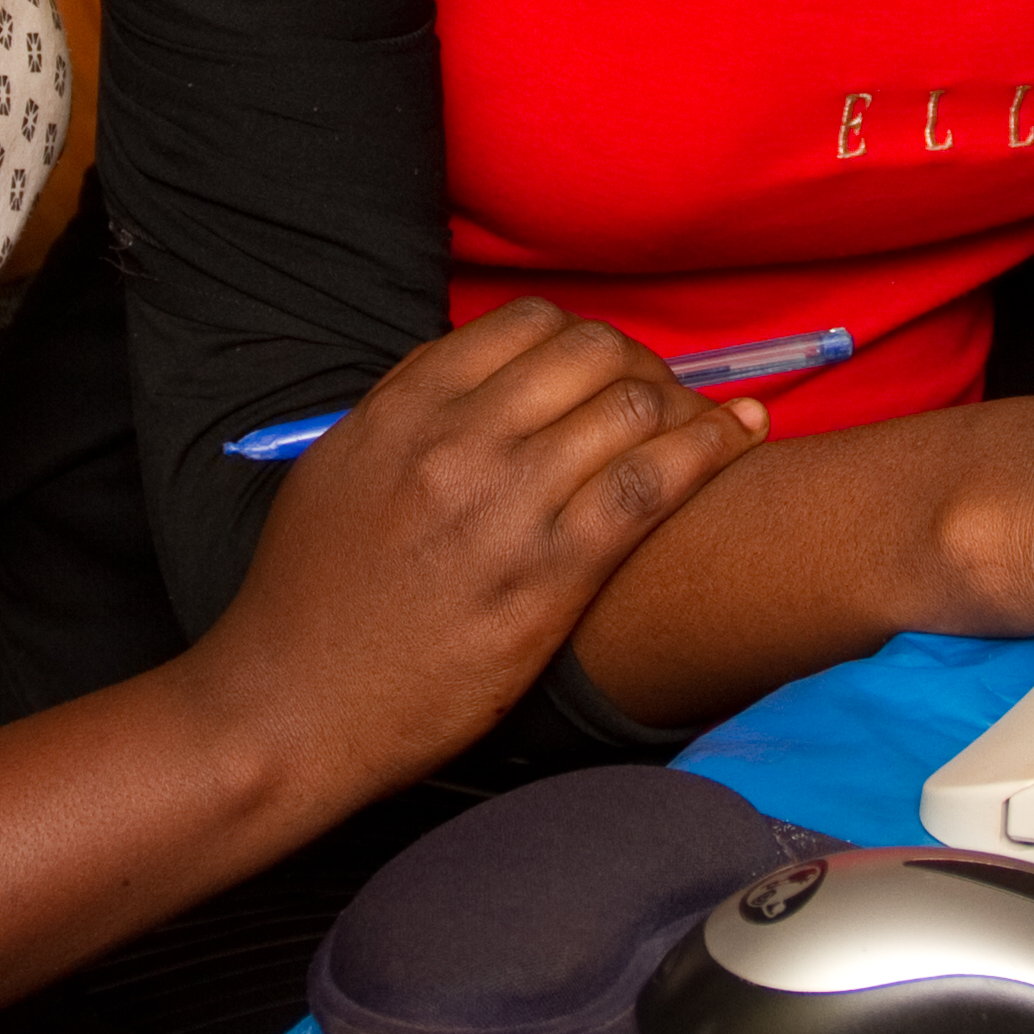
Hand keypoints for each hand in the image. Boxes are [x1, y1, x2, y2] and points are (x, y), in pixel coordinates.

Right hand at [190, 298, 761, 789]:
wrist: (292, 707)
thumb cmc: (308, 599)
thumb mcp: (337, 471)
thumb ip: (405, 413)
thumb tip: (476, 379)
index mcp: (405, 407)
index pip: (526, 325)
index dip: (581, 339)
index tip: (599, 371)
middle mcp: (460, 438)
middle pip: (592, 354)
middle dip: (639, 367)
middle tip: (659, 401)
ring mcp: (508, 505)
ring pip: (633, 408)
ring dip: (683, 405)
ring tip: (706, 422)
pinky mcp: (550, 575)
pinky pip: (652, 486)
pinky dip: (710, 449)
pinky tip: (741, 438)